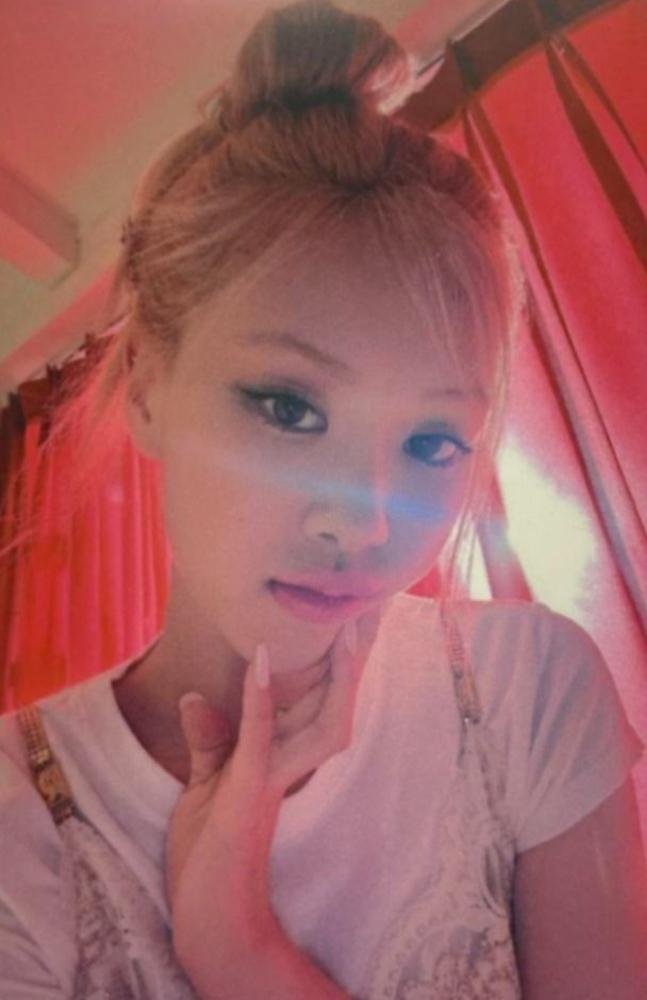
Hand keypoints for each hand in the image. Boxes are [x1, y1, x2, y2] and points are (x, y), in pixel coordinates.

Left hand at [165, 605, 386, 992]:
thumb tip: (194, 695)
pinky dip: (260, 697)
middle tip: (376, 605)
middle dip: (359, 658)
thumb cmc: (208, 854)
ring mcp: (278, 779)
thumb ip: (209, 741)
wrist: (205, 915)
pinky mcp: (251, 790)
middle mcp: (296, 766)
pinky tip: (263, 659)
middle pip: (339, 703)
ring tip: (348, 627)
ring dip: (337, 673)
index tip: (356, 616)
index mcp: (288, 760)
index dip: (341, 661)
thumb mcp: (205, 786)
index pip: (323, 701)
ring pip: (324, 720)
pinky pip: (260, 736)